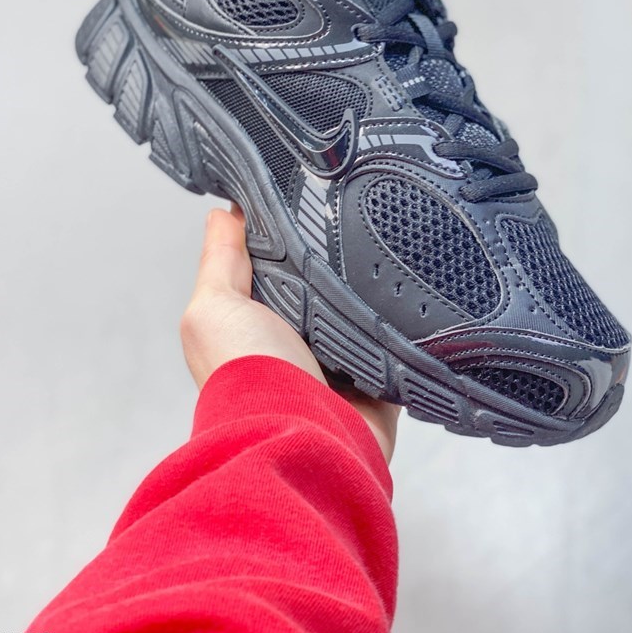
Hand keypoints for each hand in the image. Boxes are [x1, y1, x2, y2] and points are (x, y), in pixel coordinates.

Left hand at [180, 204, 399, 462]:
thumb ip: (220, 262)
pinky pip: (401, 343)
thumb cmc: (247, 376)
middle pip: (324, 286)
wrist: (302, 438)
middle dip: (338, 261)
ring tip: (393, 248)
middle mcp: (298, 343)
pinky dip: (407, 327)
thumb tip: (221, 213)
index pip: (275, 267)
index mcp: (257, 323)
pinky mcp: (380, 380)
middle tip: (359, 215)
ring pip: (364, 311)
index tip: (307, 193)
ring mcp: (341, 364)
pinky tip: (416, 296)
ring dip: (374, 293)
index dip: (287, 236)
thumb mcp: (215, 308)